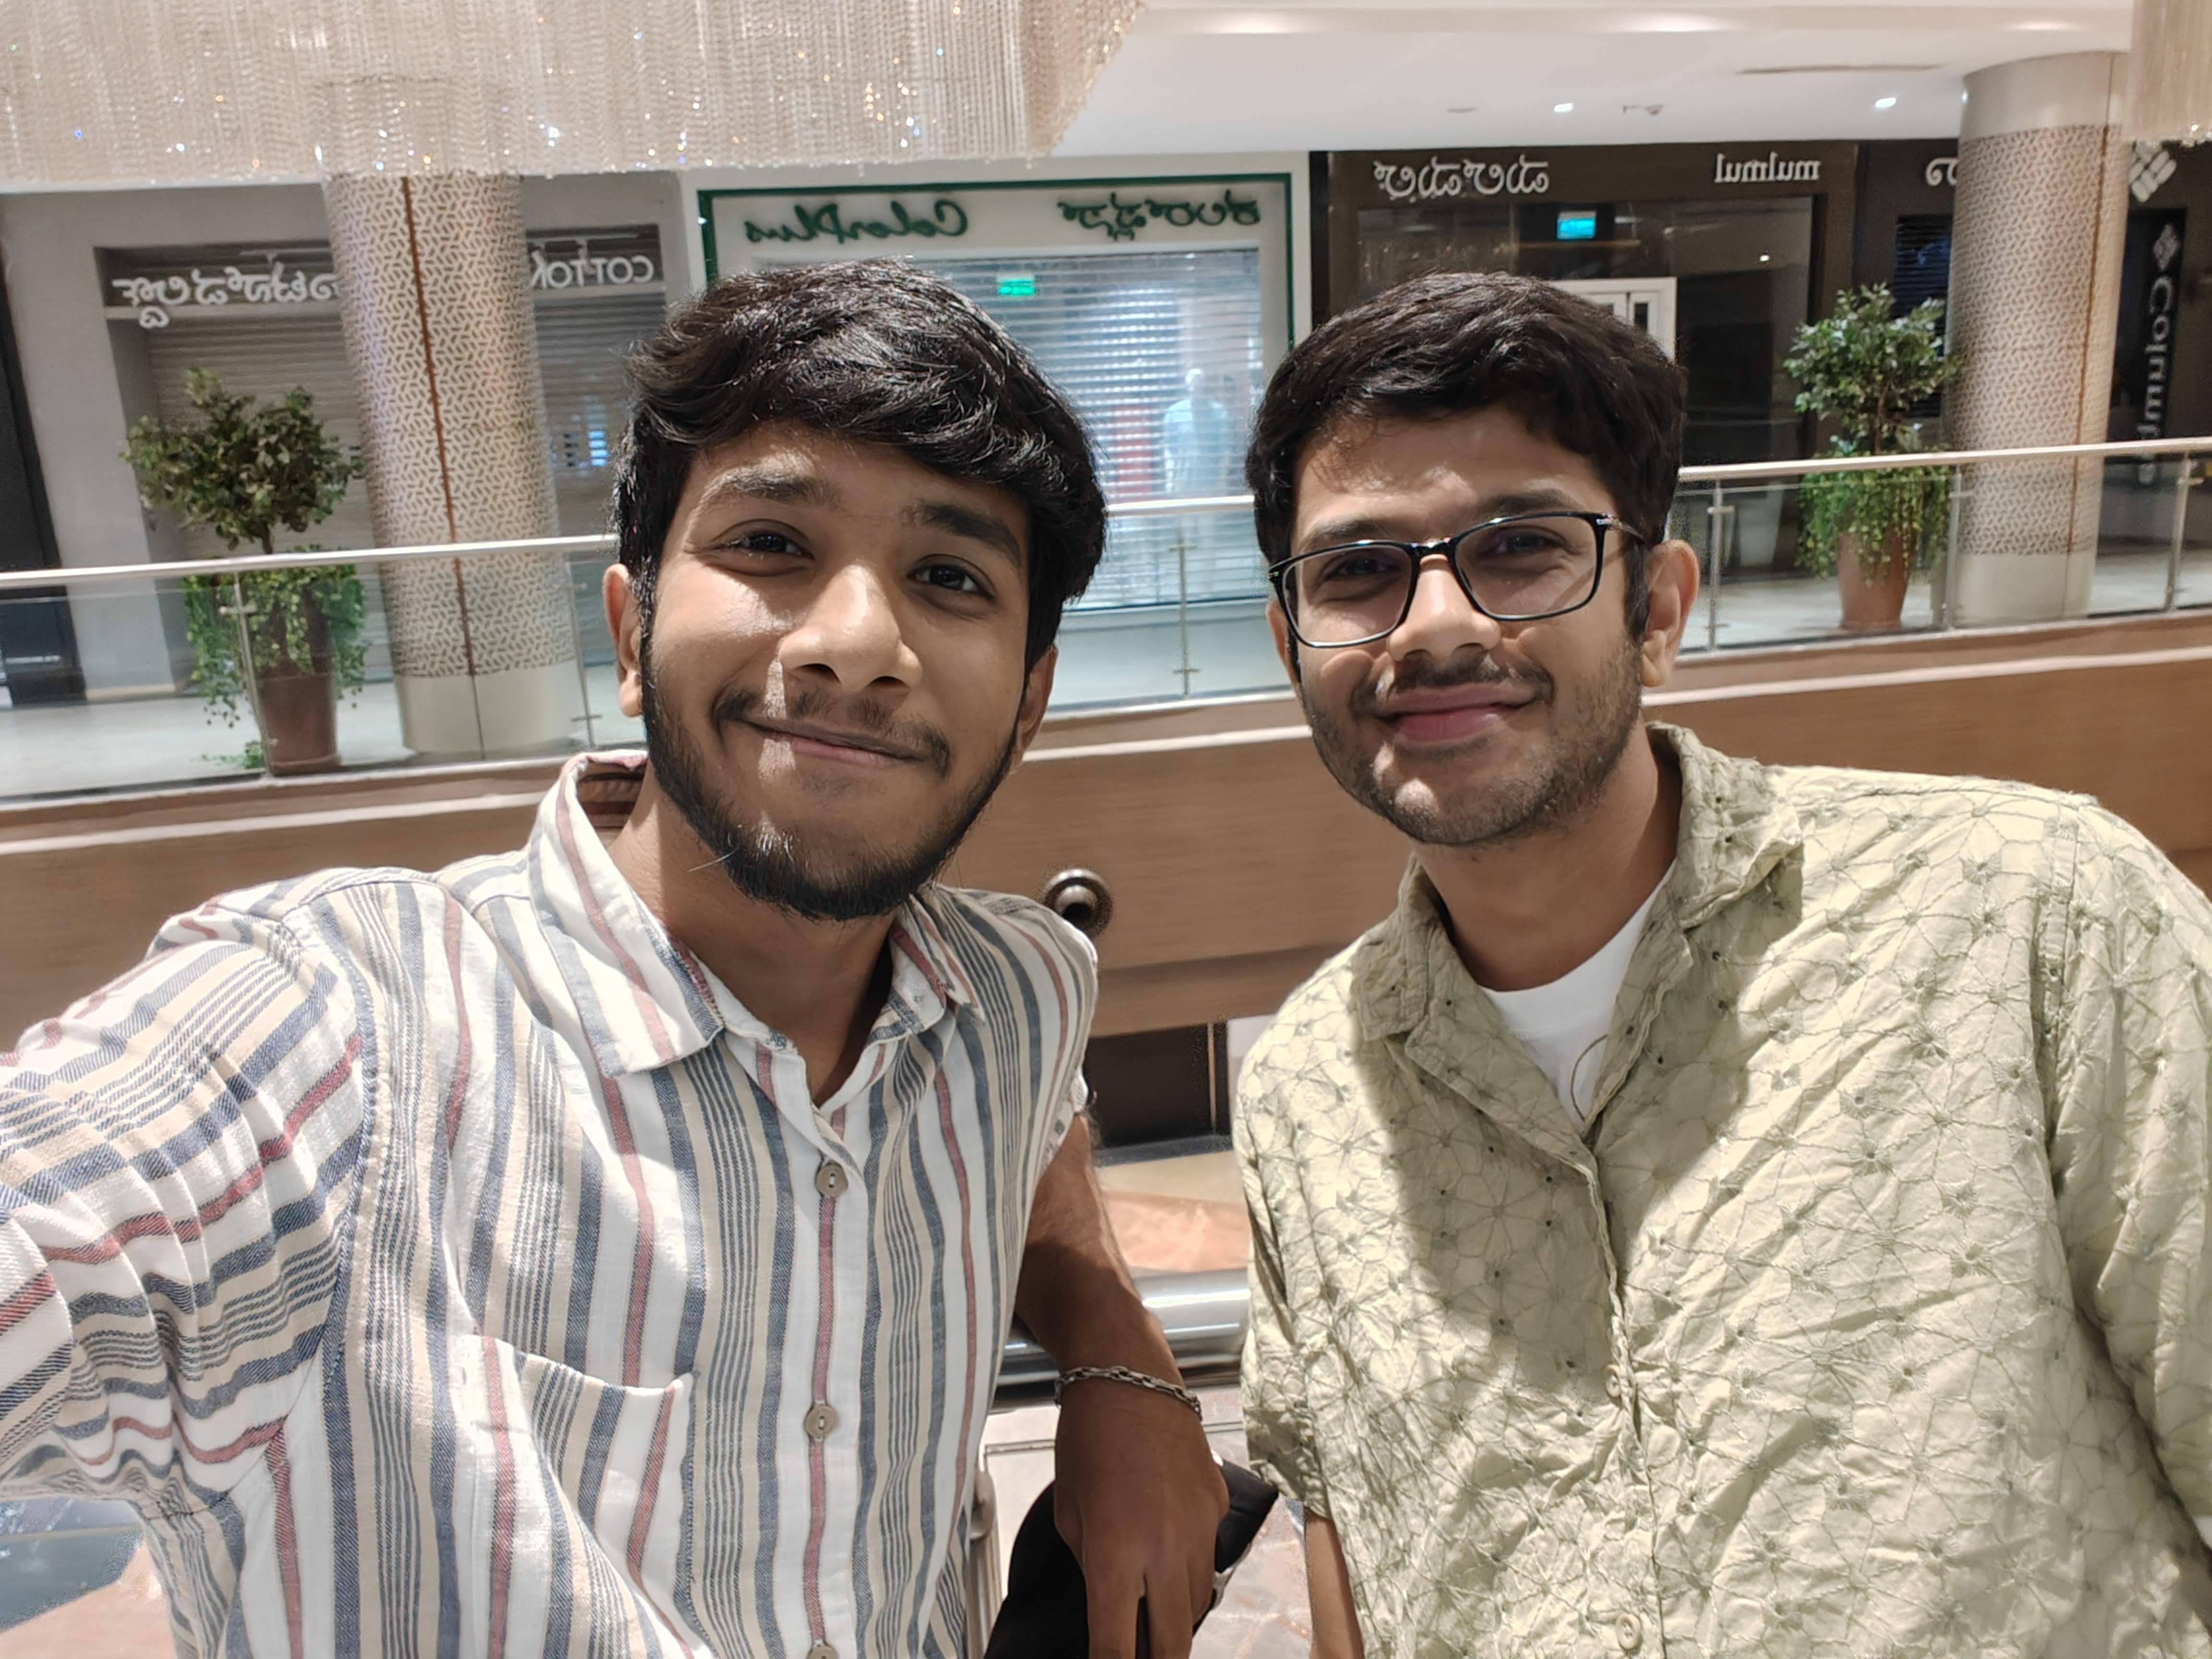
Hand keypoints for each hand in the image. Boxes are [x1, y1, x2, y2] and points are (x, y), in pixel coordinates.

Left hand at [1053, 1374, 1228, 1658]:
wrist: (1129, 1377)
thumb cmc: (1086, 1441)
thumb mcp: (1069, 1513)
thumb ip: (1093, 1565)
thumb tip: (1114, 1602)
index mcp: (1114, 1554)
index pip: (1115, 1645)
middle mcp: (1162, 1548)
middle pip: (1171, 1640)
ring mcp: (1198, 1528)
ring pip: (1197, 1602)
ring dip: (1176, 1616)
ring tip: (1156, 1612)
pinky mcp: (1218, 1506)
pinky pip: (1210, 1556)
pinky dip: (1192, 1565)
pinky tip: (1172, 1547)